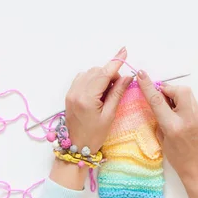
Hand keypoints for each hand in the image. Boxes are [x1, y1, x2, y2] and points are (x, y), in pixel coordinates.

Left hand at [50, 47, 131, 189]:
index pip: (104, 74)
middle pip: (97, 71)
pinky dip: (93, 79)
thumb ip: (117, 93)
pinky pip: (82, 78)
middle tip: (118, 87)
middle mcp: (76, 91)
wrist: (76, 146)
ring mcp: (71, 92)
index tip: (124, 51)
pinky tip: (98, 91)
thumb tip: (127, 76)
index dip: (115, 61)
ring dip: (101, 76)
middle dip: (110, 74)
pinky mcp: (69, 94)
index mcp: (87, 98)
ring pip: (90, 73)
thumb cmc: (95, 134)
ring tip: (108, 92)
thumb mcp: (110, 115)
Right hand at [136, 70, 197, 197]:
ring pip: (187, 94)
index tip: (141, 74)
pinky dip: (183, 103)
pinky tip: (180, 114)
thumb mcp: (162, 137)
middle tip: (161, 96)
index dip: (148, 86)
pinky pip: (192, 101)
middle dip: (168, 89)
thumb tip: (156, 100)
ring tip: (171, 107)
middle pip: (179, 90)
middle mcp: (188, 118)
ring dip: (176, 95)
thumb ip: (159, 117)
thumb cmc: (177, 156)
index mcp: (173, 126)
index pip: (158, 100)